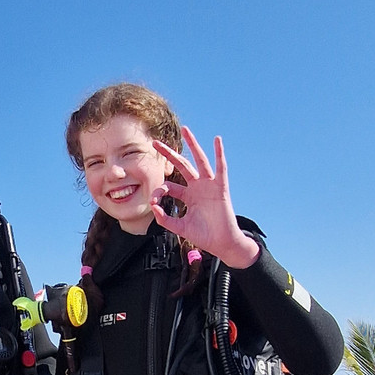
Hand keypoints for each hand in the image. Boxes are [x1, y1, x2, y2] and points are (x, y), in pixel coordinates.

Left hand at [150, 126, 259, 268]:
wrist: (221, 244)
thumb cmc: (204, 236)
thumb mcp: (180, 227)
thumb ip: (165, 219)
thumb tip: (153, 208)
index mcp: (188, 196)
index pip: (169, 186)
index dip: (159, 192)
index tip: (153, 203)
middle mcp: (198, 187)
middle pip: (182, 165)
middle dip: (169, 154)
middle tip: (155, 142)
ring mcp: (209, 186)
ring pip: (199, 161)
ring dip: (193, 145)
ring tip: (185, 130)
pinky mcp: (221, 188)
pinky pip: (221, 168)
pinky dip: (219, 154)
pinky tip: (217, 140)